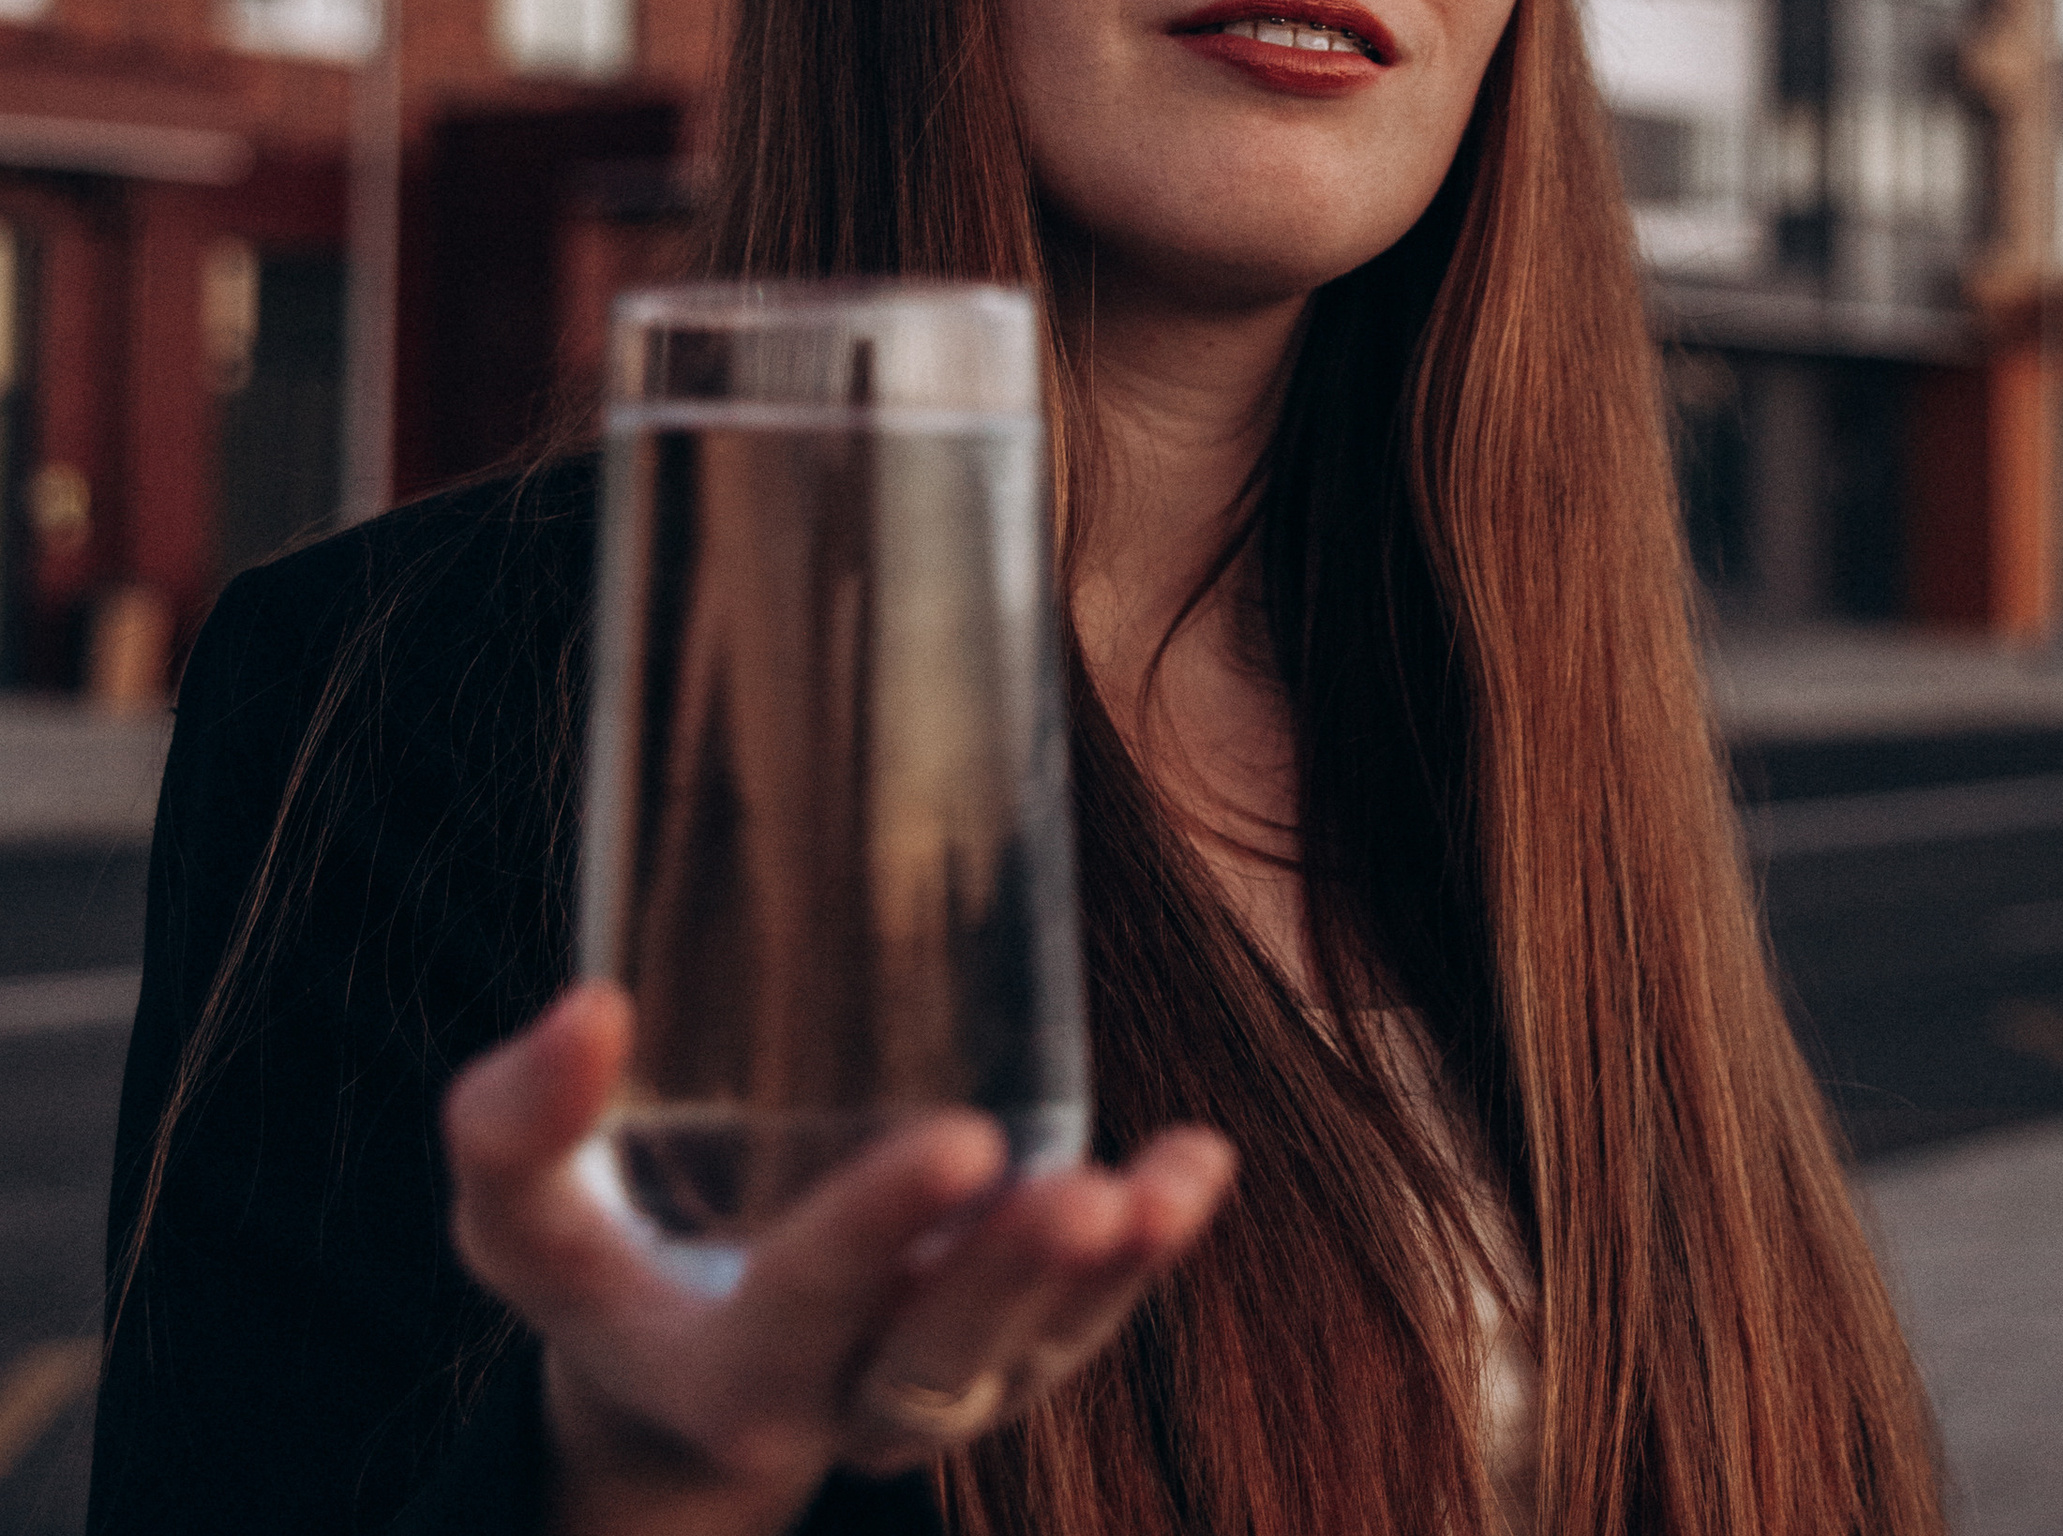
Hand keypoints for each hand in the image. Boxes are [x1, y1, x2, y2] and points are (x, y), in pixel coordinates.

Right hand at [444, 984, 1234, 1535]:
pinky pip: (1086, 1320)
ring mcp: (936, 1388)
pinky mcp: (1000, 1350)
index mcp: (723, 1372)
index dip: (878, 1233)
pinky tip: (1198, 1164)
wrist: (665, 1392)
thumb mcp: (523, 1222)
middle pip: (942, 1362)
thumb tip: (588, 1009)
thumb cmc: (598, 1269)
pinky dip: (1151, 1251)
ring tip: (1162, 1190)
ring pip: (1033, 1355)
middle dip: (1012, 1279)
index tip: (959, 1140)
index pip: (807, 1309)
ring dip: (1107, 1279)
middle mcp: (844, 1398)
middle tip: (1075, 1192)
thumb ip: (518, 1130)